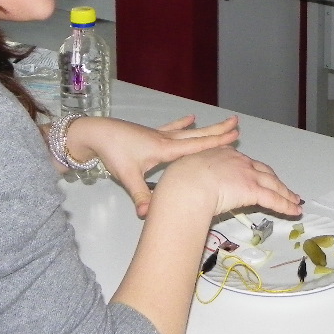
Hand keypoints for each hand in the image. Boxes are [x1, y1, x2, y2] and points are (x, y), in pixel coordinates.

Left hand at [66, 115, 240, 217]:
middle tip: (236, 124)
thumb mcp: (128, 177)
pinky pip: (171, 128)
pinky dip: (182, 124)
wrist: (97, 134)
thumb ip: (141, 196)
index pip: (196, 146)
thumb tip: (149, 216)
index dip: (216, 143)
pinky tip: (190, 117)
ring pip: (188, 132)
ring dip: (205, 128)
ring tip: (222, 123)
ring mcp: (159, 135)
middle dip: (217, 131)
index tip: (234, 136)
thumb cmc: (114, 153)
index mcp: (165, 150)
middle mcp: (166, 140)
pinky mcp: (151, 134)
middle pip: (197, 135)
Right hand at [152, 145, 302, 221]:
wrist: (186, 183)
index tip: (260, 175)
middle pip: (263, 171)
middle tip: (285, 189)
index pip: (245, 163)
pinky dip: (285, 205)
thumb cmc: (179, 179)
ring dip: (285, 193)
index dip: (255, 170)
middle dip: (275, 181)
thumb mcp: (185, 172)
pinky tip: (294, 211)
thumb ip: (191, 179)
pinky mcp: (253, 189)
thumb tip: (180, 194)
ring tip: (294, 201)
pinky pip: (273, 198)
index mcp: (222, 154)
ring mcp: (247, 174)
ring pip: (272, 184)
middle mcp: (238, 161)